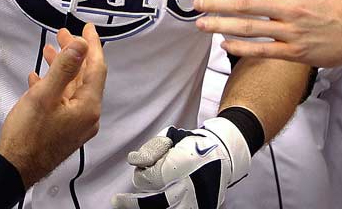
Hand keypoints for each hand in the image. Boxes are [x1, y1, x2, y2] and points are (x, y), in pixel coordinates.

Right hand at [0, 24, 105, 186]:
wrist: (15, 168)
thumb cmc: (28, 134)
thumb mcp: (45, 95)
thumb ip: (64, 67)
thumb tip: (81, 45)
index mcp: (88, 107)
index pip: (97, 68)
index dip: (92, 45)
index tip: (87, 28)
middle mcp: (88, 116)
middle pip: (85, 77)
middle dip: (74, 54)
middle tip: (62, 35)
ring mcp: (77, 125)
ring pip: (73, 89)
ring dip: (62, 69)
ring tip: (48, 52)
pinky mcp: (65, 130)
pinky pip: (64, 101)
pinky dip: (54, 87)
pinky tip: (38, 79)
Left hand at [111, 117, 250, 208]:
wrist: (224, 154)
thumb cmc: (194, 145)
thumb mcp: (171, 138)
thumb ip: (152, 149)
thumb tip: (134, 160)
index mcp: (180, 166)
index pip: (149, 179)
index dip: (142, 174)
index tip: (140, 169)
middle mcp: (188, 186)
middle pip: (153, 202)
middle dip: (132, 203)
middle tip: (117, 201)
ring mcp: (195, 201)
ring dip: (145, 208)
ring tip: (127, 206)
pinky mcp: (201, 207)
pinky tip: (155, 207)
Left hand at [193, 0, 341, 66]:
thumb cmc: (336, 4)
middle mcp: (291, 8)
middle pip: (246, 4)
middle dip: (217, 3)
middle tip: (196, 4)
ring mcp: (293, 32)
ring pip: (250, 28)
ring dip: (222, 26)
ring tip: (202, 25)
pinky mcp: (296, 53)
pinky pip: (262, 51)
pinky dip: (241, 48)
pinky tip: (224, 45)